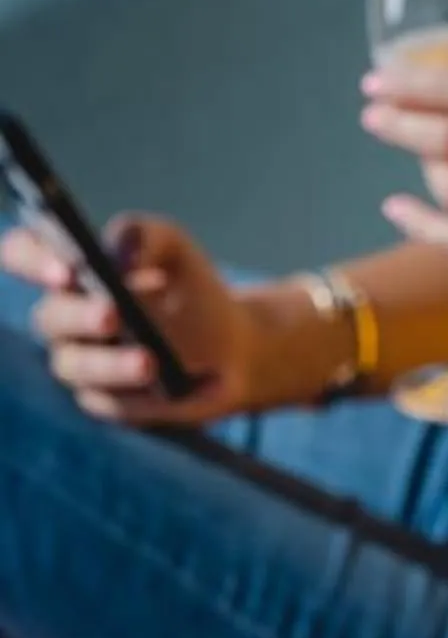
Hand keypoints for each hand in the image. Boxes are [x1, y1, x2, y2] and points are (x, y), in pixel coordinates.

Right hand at [2, 214, 258, 426]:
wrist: (233, 350)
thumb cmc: (192, 292)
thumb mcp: (176, 251)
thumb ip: (145, 236)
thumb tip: (118, 252)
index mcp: (68, 269)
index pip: (23, 254)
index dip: (32, 260)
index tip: (68, 268)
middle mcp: (63, 317)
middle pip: (49, 317)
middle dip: (80, 316)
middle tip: (112, 314)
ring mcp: (79, 361)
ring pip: (73, 365)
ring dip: (109, 363)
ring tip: (149, 361)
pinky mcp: (102, 400)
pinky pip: (106, 401)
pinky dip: (132, 394)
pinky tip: (160, 388)